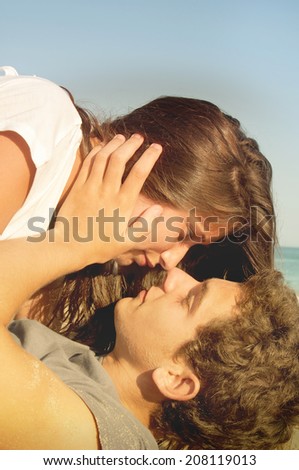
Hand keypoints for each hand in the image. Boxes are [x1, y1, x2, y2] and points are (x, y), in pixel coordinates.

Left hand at [55, 134, 162, 266]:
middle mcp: (107, 191)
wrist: (69, 247)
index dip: (149, 157)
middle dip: (131, 144)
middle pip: (120, 159)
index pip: (139, 173)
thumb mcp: (127, 241)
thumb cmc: (100, 246)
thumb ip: (145, 224)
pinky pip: (87, 163)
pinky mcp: (77, 187)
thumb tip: (159, 208)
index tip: (156, 147)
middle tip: (139, 138)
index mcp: (122, 203)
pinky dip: (96, 151)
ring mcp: (90, 187)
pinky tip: (102, 146)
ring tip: (122, 137)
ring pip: (103, 157)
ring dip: (114, 144)